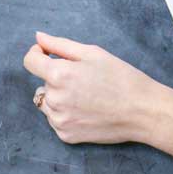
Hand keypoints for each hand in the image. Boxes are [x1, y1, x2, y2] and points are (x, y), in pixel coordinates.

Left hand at [22, 31, 172, 145]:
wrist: (142, 111)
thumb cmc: (121, 78)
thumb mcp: (92, 53)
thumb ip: (60, 45)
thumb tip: (38, 37)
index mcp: (59, 75)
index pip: (30, 61)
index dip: (37, 54)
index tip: (47, 53)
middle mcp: (54, 99)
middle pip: (43, 83)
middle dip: (57, 78)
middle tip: (85, 80)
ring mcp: (59, 120)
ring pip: (47, 103)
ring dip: (59, 97)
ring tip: (86, 97)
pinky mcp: (66, 135)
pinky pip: (56, 119)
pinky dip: (66, 114)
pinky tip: (87, 111)